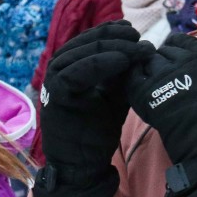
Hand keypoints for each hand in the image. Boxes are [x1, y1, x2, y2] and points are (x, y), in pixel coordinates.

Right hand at [33, 21, 154, 196]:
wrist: (82, 164)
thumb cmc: (97, 129)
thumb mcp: (116, 95)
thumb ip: (123, 74)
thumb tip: (142, 47)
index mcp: (72, 67)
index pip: (91, 40)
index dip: (113, 33)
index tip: (138, 34)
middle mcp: (60, 70)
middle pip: (86, 42)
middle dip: (115, 38)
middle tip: (140, 39)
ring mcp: (54, 81)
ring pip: (81, 53)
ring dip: (110, 48)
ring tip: (134, 48)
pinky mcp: (54, 95)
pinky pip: (75, 73)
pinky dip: (98, 63)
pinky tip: (121, 61)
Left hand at [126, 33, 196, 196]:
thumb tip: (192, 59)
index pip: (178, 40)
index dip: (174, 48)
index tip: (174, 58)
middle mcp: (181, 59)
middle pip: (161, 51)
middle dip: (160, 60)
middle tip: (163, 76)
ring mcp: (161, 74)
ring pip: (147, 62)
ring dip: (148, 69)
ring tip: (153, 84)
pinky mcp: (145, 92)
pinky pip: (133, 76)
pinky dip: (134, 78)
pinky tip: (140, 87)